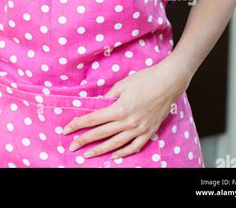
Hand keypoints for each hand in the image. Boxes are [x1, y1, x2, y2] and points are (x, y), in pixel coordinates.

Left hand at [62, 56, 189, 159]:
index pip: (94, 119)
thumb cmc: (145, 79)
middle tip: (71, 146)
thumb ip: (109, 97)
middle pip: (101, 133)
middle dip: (84, 140)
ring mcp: (139, 129)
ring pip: (115, 144)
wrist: (168, 82)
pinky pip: (134, 147)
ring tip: (87, 155)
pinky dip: (123, 153)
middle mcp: (128, 122)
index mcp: (119, 108)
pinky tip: (114, 156)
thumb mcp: (122, 84)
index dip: (79, 124)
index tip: (67, 129)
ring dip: (100, 150)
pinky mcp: (149, 132)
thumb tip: (99, 105)